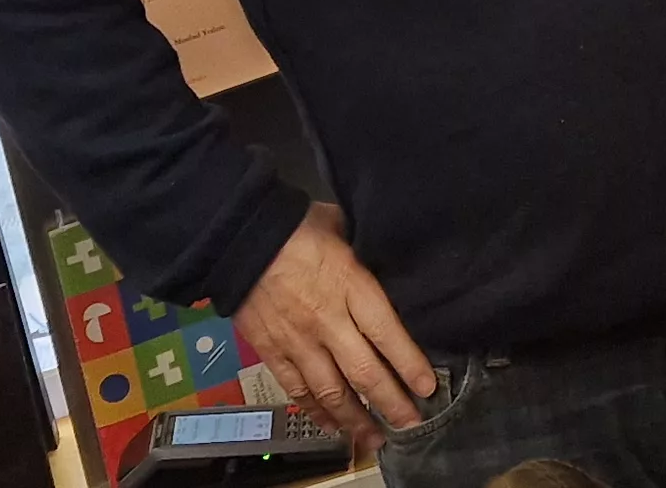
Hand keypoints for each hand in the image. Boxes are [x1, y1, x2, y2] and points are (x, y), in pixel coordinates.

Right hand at [232, 204, 437, 450]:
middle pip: (363, 371)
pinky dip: (315, 411)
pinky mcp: (271, 351)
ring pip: (330, 390)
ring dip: (355, 419)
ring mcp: (297, 340)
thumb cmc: (296, 228)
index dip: (409, 364)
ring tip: (375, 437)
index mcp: (350, 286)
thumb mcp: (341, 228)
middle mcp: (327, 320)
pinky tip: (332, 425)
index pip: (387, 333)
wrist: (238, 239)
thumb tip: (387, 257)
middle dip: (390, 402)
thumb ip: (364, 254)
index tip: (427, 387)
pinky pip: (297, 389)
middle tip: (411, 423)